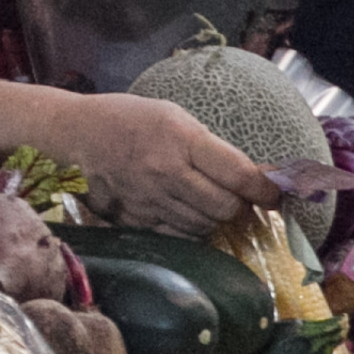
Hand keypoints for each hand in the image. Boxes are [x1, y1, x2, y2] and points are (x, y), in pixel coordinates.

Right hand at [63, 92, 278, 232]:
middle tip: (241, 198)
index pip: (238, 174)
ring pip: (204, 226)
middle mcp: (166, 172)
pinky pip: (177, 236)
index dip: (264, 189)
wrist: (77, 133)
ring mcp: (149, 200)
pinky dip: (191, 229)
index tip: (276, 194)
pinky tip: (187, 213)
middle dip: (240, 206)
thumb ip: (213, 148)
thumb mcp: (176, 117)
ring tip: (211, 202)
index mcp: (181, 138)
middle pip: (225, 207)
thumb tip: (259, 176)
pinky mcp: (134, 220)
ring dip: (216, 218)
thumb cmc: (133, 119)